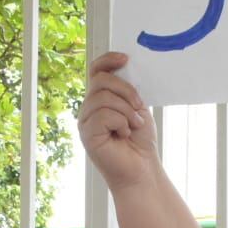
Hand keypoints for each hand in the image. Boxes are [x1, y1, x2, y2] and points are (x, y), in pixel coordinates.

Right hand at [77, 53, 161, 192]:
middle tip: (140, 107)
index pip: (96, 70)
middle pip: (101, 80)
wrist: (142, 168)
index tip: (125, 59)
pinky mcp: (87, 134)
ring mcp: (85, 121)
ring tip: (134, 125)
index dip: (107, 60)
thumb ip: (128, 89)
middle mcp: (88, 108)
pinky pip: (104, 115)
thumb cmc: (140, 141)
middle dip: (126, 90)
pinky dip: (121, 122)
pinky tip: (124, 134)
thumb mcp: (137, 107)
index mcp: (100, 98)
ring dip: (126, 110)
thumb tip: (126, 67)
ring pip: (103, 97)